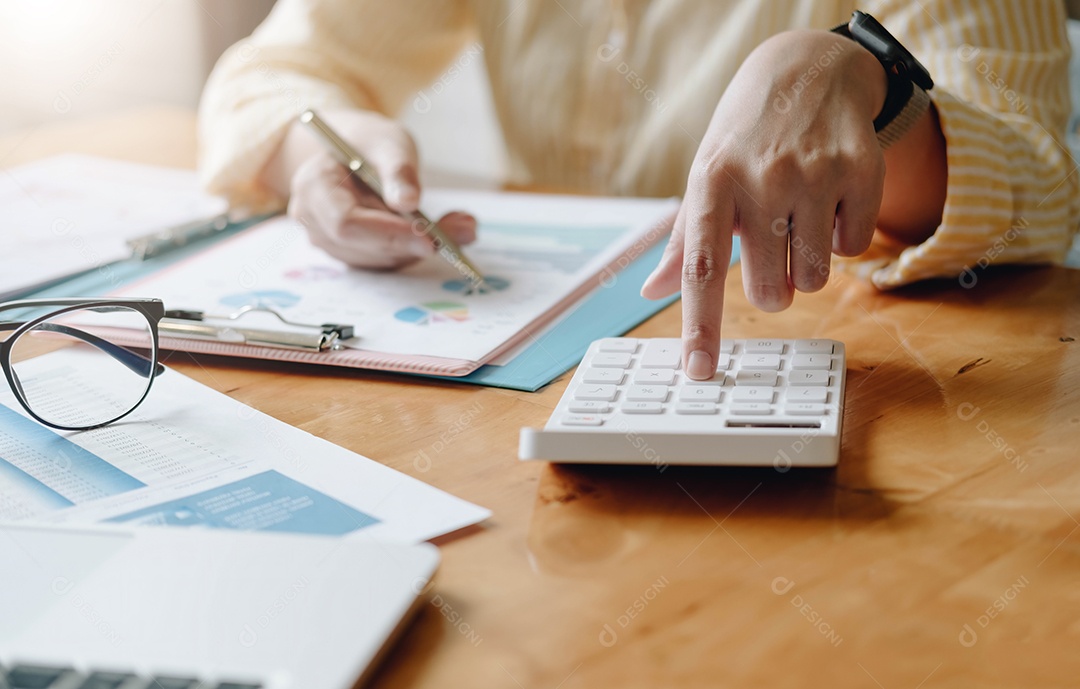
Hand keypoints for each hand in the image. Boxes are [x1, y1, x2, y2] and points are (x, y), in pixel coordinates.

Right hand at [285, 109, 476, 269]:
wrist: (356, 153)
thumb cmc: (370, 144)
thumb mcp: (389, 144)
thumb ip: (398, 171)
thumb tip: (409, 202)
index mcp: (313, 187)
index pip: (346, 223)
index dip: (387, 234)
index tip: (429, 237)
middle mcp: (314, 220)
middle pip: (363, 247)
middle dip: (412, 243)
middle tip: (462, 231)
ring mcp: (329, 241)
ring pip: (378, 259)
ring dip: (419, 248)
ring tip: (460, 227)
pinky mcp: (351, 253)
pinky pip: (385, 261)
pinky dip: (415, 250)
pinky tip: (440, 233)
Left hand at [641, 30, 886, 379]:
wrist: (807, 71)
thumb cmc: (744, 139)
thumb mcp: (705, 178)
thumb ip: (683, 242)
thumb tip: (651, 292)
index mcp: (711, 183)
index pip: (702, 268)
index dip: (700, 326)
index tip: (699, 371)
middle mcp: (760, 178)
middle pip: (770, 290)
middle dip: (772, 288)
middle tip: (771, 252)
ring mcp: (814, 173)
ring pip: (815, 278)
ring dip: (807, 266)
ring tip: (798, 221)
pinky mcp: (861, 170)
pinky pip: (854, 248)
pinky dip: (842, 236)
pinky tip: (829, 199)